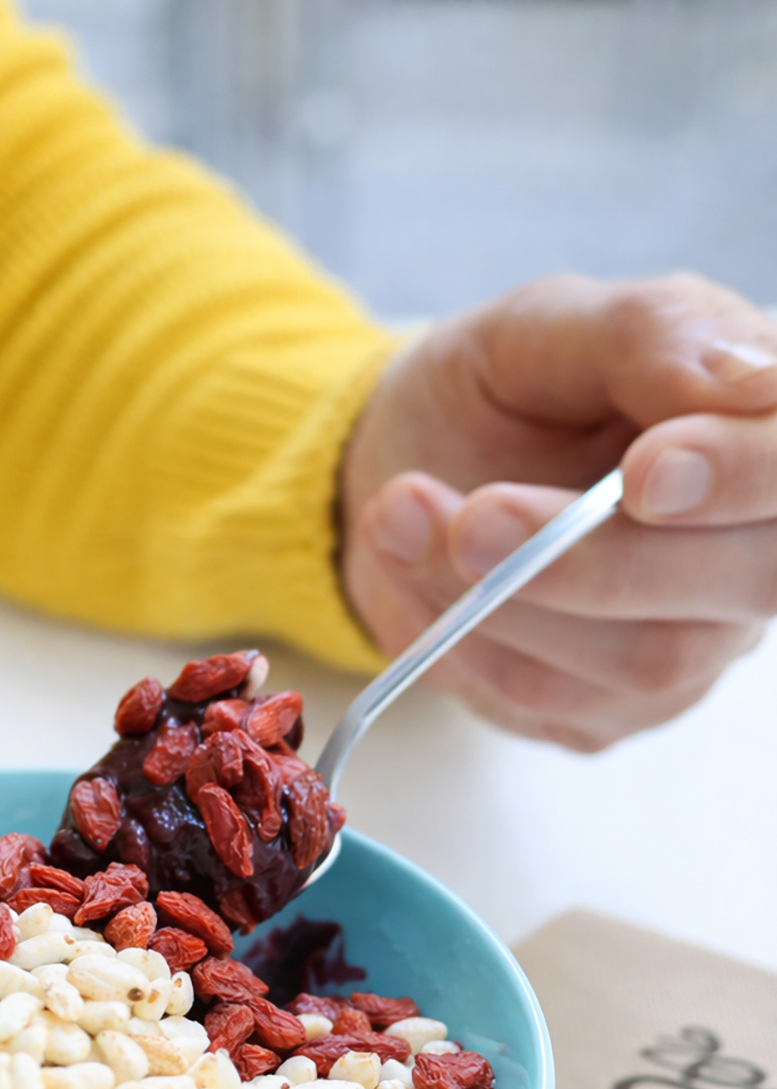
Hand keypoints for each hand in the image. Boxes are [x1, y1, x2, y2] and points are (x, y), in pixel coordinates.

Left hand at [341, 272, 776, 749]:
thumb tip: (753, 381)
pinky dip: (465, 634)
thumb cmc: (501, 388)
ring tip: (403, 513)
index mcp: (766, 432)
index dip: (743, 477)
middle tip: (472, 518)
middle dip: (596, 559)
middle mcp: (757, 547)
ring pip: (643, 657)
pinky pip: (554, 696)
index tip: (645, 472)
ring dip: (505, 595)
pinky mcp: (613, 708)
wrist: (405, 468)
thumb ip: (651, 338)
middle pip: (747, 582)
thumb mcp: (552, 326)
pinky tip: (412, 563)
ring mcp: (696, 642)